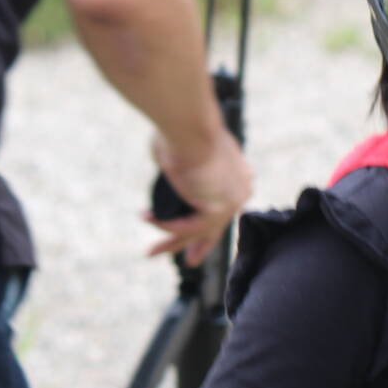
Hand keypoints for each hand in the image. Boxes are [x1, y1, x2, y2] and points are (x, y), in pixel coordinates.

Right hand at [145, 128, 252, 265]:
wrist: (191, 126)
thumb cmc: (184, 127)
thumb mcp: (186, 147)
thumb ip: (184, 164)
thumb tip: (171, 164)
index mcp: (238, 174)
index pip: (226, 205)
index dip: (212, 221)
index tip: (201, 233)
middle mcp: (240, 190)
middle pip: (217, 225)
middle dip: (200, 244)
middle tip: (192, 261)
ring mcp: (230, 202)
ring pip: (198, 231)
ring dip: (171, 243)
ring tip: (151, 252)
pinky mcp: (216, 210)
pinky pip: (186, 226)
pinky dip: (165, 224)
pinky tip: (147, 218)